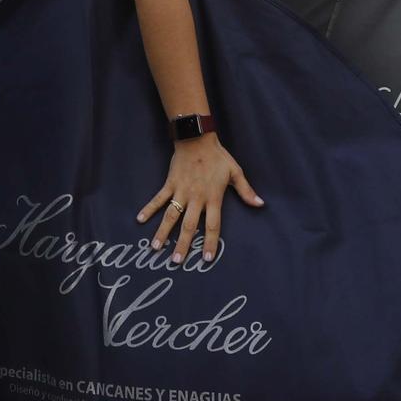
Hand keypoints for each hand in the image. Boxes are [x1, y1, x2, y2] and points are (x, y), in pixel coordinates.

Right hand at [137, 136, 264, 264]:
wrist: (197, 138)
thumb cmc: (218, 157)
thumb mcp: (235, 172)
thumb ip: (246, 191)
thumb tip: (260, 204)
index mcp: (213, 198)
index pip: (212, 225)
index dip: (209, 242)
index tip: (206, 258)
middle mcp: (196, 198)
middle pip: (188, 226)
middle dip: (183, 244)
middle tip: (177, 262)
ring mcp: (181, 191)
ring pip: (171, 216)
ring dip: (163, 232)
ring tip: (155, 248)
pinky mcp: (170, 184)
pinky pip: (158, 199)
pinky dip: (149, 208)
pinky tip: (140, 220)